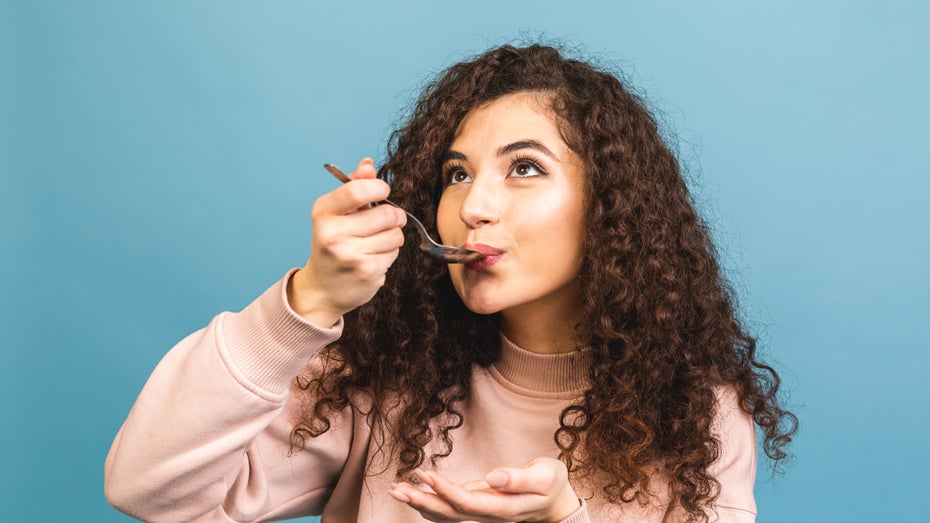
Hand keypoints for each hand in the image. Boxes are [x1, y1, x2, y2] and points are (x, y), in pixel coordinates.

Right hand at [288, 158, 405, 325]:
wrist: (323, 288)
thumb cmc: (333, 244)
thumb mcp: (336, 213)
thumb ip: (354, 187)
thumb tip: (368, 164)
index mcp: (323, 213)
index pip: (357, 191)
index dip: (379, 188)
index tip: (383, 191)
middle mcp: (333, 234)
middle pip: (387, 214)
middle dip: (394, 216)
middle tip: (387, 221)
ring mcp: (350, 255)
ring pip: (395, 234)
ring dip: (392, 236)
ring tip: (375, 242)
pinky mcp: (367, 272)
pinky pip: (394, 253)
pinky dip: (389, 253)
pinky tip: (373, 257)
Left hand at [388, 457, 580, 522]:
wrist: (557, 503)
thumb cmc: (552, 484)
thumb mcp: (545, 476)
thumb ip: (520, 479)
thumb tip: (493, 477)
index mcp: (504, 508)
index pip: (468, 503)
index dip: (445, 491)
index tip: (425, 475)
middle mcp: (489, 514)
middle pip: (450, 513)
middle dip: (422, 502)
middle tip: (395, 490)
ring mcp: (482, 512)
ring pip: (446, 513)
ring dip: (420, 503)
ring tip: (395, 490)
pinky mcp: (478, 504)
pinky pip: (450, 508)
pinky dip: (430, 500)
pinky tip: (415, 494)